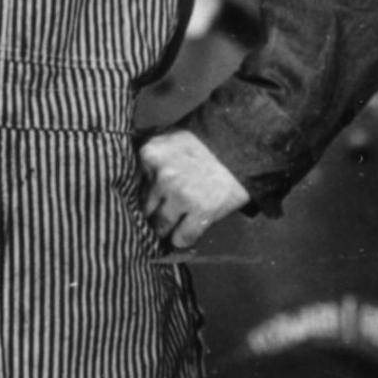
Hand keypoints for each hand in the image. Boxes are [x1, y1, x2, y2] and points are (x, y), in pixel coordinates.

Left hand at [138, 130, 249, 252]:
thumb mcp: (171, 137)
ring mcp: (181, 196)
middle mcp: (161, 176)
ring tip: (172, 229)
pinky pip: (182, 237)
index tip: (151, 201)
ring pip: (161, 226)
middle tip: (161, 217)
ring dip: (166, 230)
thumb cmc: (207, 140)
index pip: (133, 186)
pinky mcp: (202, 211)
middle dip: (153, 214)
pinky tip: (185, 235)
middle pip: (145, 208)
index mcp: (150, 155)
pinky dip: (183, 240)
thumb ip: (152, 157)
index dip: (144, 195)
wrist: (243, 143)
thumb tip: (138, 180)